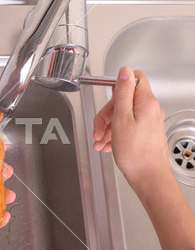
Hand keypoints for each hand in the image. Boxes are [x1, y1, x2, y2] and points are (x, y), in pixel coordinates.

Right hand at [93, 66, 171, 190]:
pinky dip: (114, 134)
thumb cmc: (136, 154)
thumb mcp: (121, 119)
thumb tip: (125, 71)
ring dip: (107, 126)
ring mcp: (148, 121)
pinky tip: (108, 145)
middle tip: (99, 128)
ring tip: (100, 140)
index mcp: (145, 102)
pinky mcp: (145, 133)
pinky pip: (126, 126)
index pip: (134, 78)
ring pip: (122, 115)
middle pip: (123, 100)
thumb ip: (122, 93)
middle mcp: (150, 109)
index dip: (117, 86)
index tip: (107, 98)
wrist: (148, 178)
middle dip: (106, 113)